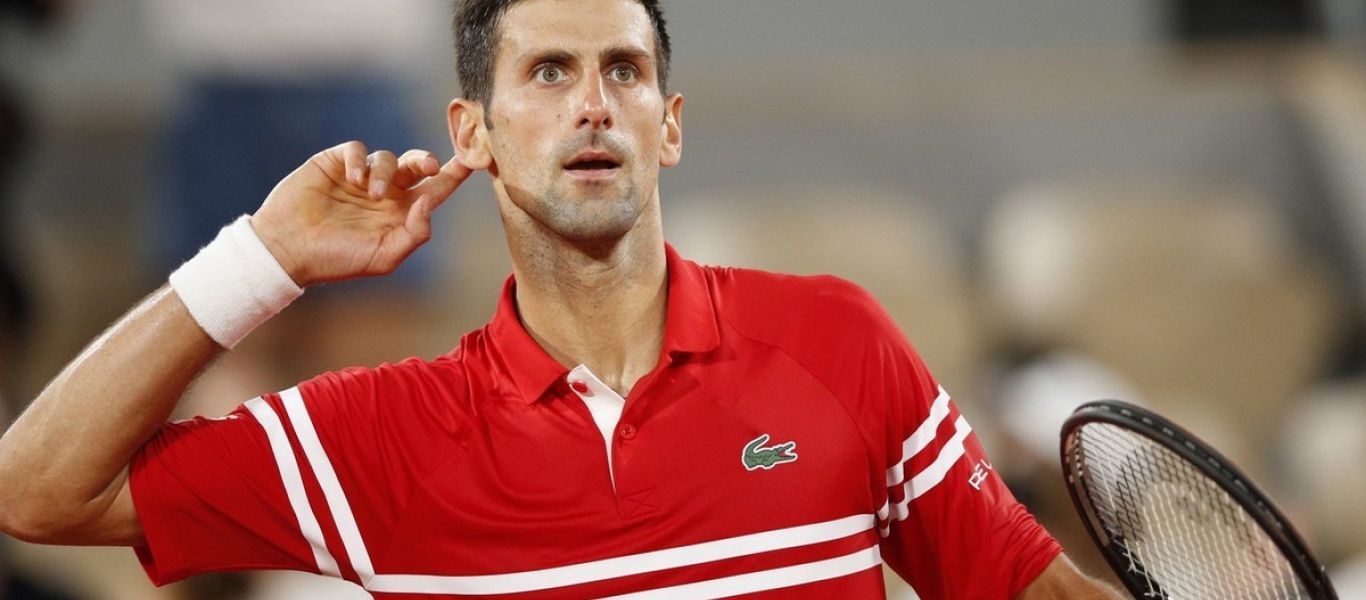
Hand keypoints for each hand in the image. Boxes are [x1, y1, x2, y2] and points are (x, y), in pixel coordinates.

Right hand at [250, 141, 474, 286]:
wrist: (288, 250)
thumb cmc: (336, 260)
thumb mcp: (383, 257)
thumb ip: (414, 233)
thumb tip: (431, 201)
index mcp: (401, 214)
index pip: (436, 189)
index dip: (455, 173)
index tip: (474, 157)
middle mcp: (385, 193)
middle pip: (417, 165)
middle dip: (427, 161)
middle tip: (428, 166)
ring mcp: (360, 177)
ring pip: (387, 158)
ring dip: (384, 173)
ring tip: (370, 194)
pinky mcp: (335, 163)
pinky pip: (357, 150)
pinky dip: (359, 161)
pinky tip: (351, 178)